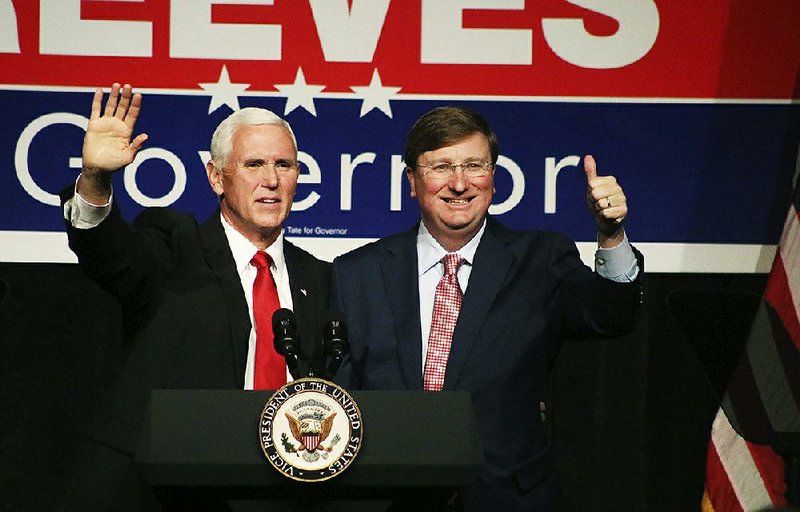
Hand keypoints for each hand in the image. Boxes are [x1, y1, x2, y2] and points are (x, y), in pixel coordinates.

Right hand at [78, 83, 147, 202]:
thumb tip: (146, 136)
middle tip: (128, 86)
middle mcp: (117, 125)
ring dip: (114, 96)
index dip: (135, 105)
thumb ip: (136, 146)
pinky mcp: (94, 125)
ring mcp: (105, 124)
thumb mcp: (128, 157)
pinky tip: (100, 91)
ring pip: (111, 106)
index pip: (133, 115)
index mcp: (127, 132)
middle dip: (126, 97)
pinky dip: (97, 100)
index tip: (139, 95)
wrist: (97, 168)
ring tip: (117, 85)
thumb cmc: (114, 165)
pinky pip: (95, 110)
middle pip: (123, 108)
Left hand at [584, 155, 626, 245]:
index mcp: (611, 180)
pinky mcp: (623, 211)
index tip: (594, 195)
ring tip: (603, 209)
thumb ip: (591, 172)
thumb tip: (588, 156)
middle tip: (598, 203)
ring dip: (598, 209)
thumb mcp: (592, 187)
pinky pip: (605, 213)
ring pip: (601, 204)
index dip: (590, 192)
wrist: (605, 221)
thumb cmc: (598, 202)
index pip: (592, 184)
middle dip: (593, 201)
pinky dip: (603, 216)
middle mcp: (618, 188)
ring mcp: (622, 199)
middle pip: (596, 193)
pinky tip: (607, 216)